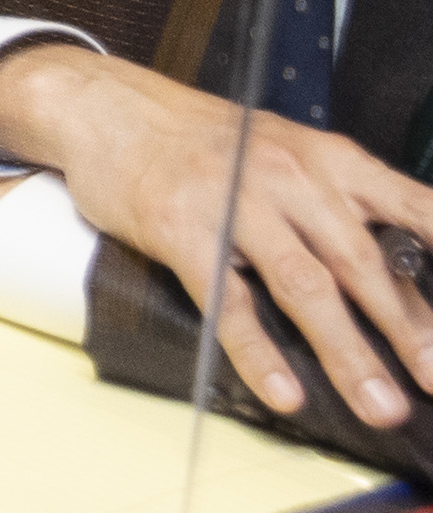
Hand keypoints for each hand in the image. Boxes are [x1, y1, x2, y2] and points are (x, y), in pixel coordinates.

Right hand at [0, 44, 432, 427]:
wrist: (111, 109)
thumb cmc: (206, 141)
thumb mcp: (290, 153)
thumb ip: (344, 206)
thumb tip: (405, 277)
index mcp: (330, 159)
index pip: (413, 206)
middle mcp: (291, 177)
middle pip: (363, 262)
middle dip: (408, 328)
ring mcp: (235, 204)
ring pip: (305, 287)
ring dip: (348, 354)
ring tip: (378, 403)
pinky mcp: (182, 232)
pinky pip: (228, 303)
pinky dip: (258, 353)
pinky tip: (284, 389)